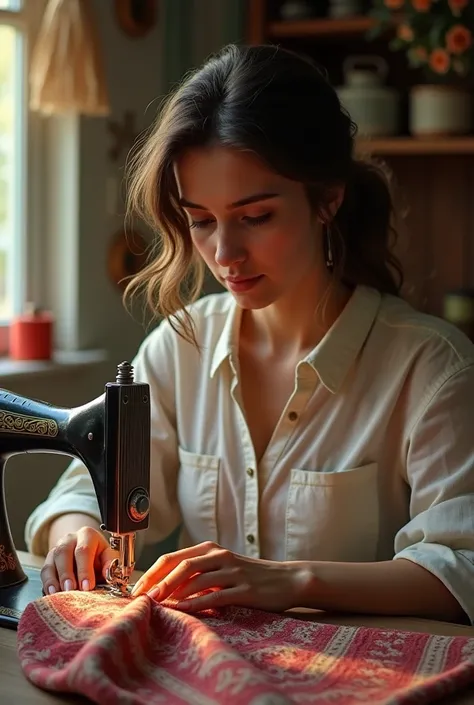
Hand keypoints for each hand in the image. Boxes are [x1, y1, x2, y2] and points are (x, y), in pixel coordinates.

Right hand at [40, 527, 117, 594]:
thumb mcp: (108, 556)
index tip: (87, 586)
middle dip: (67, 573)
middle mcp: (70, 538)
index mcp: (87, 534)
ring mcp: (57, 548)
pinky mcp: (49, 560)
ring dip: (55, 579)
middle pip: (64, 552)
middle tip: (71, 590)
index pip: (84, 550)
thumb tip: (108, 573)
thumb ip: (110, 563)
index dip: (84, 569)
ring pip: (52, 561)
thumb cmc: (98, 555)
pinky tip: (52, 592)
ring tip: (59, 593)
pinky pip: (45, 570)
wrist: (87, 551)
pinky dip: (48, 582)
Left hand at [130, 541, 309, 612]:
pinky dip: (196, 603)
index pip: (173, 557)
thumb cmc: (250, 577)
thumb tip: (165, 589)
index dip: (152, 572)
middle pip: (180, 564)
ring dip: (173, 591)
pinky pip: (215, 595)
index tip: (136, 589)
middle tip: (141, 598)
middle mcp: (219, 556)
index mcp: (210, 549)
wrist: (286, 580)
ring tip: (156, 604)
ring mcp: (232, 571)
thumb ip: (198, 574)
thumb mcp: (222, 569)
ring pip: (195, 577)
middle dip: (157, 581)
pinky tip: (183, 611)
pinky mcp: (244, 588)